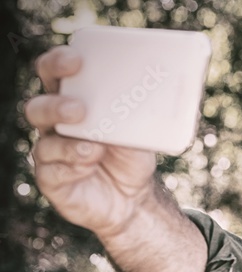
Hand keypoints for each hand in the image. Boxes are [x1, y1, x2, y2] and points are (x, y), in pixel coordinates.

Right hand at [27, 46, 157, 238]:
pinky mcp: (51, 179)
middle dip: (56, 105)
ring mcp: (50, 152)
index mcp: (72, 101)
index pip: (54, 74)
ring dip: (69, 143)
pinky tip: (89, 164)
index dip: (58, 62)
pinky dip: (72, 166)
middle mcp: (55, 125)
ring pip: (45, 142)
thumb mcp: (141, 129)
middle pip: (38, 107)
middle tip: (79, 108)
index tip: (76, 60)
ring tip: (93, 147)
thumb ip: (140, 111)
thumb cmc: (131, 154)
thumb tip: (160, 89)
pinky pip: (51, 171)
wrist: (133, 197)